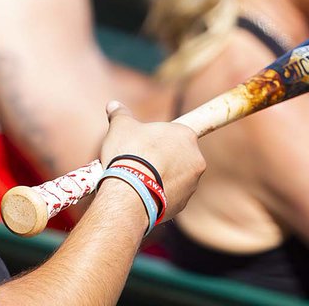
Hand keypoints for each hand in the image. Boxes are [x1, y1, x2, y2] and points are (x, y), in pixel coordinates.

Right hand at [98, 101, 204, 220]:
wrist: (130, 194)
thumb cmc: (128, 154)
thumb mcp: (120, 127)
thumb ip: (120, 114)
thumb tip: (113, 105)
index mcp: (185, 135)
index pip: (174, 132)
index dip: (157, 137)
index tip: (144, 143)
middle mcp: (196, 159)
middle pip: (176, 154)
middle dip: (160, 157)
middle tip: (138, 160)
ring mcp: (192, 183)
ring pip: (175, 176)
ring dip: (161, 176)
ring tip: (138, 178)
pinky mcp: (184, 204)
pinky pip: (171, 194)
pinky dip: (159, 193)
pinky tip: (142, 193)